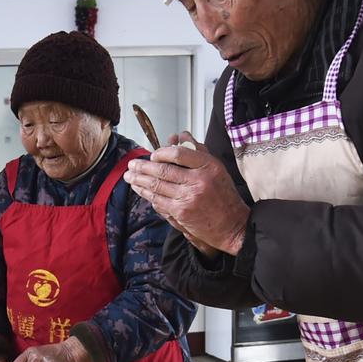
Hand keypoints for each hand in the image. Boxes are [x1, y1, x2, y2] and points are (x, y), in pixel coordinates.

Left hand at [124, 139, 250, 255]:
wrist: (232, 225)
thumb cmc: (224, 195)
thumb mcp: (216, 169)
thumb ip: (197, 151)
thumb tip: (180, 136)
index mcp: (209, 166)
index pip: (179, 154)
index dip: (162, 153)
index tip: (153, 154)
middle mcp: (199, 180)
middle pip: (164, 170)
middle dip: (143, 166)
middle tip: (132, 164)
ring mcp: (189, 198)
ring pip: (158, 186)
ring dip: (140, 180)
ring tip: (130, 176)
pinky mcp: (182, 213)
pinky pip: (159, 201)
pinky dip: (148, 195)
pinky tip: (140, 190)